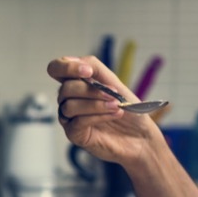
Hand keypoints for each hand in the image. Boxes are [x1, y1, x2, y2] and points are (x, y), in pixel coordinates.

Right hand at [47, 56, 162, 163]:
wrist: (141, 135)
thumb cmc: (128, 110)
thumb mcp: (114, 82)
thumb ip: (95, 68)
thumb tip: (77, 61)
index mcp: (76, 83)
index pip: (56, 69)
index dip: (66, 67)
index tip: (88, 72)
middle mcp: (69, 99)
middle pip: (65, 88)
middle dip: (90, 90)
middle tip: (113, 94)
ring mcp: (70, 118)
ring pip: (69, 105)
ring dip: (96, 104)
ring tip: (116, 106)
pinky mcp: (74, 134)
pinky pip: (78, 121)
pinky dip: (98, 115)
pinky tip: (114, 114)